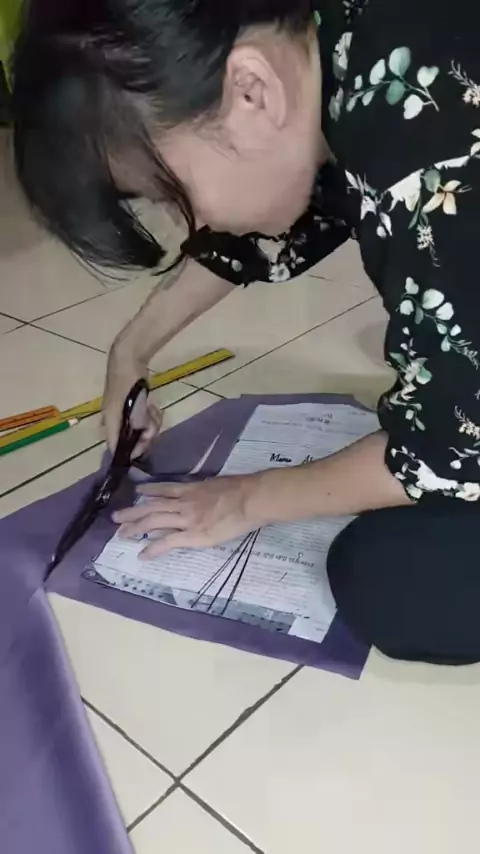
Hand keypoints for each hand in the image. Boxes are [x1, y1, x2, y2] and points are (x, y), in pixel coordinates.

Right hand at [103, 344, 161, 456]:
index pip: (114, 447)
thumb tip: (138, 446)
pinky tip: (153, 406)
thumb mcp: (134, 408)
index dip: (129, 452)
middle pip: (130, 438)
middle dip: (146, 433)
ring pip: (138, 428)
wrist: (127, 360)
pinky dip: (149, 415)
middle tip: (154, 424)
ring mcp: (122, 413)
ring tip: (155, 412)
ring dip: (150, 422)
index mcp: (110, 422)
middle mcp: (113, 421)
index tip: (143, 451)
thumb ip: (137, 427)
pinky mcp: (130, 406)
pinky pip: (141, 417)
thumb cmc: (128, 384)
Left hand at [112, 475, 264, 557]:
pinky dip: (153, 548)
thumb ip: (209, 490)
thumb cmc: (242, 489)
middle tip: (116, 517)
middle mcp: (184, 502)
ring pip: (154, 521)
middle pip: (152, 506)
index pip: (165, 489)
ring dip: (135, 527)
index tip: (138, 492)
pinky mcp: (193, 535)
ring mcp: (186, 519)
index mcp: (192, 489)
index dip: (150, 490)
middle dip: (133, 512)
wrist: (250, 498)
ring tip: (121, 534)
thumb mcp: (219, 484)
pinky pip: (168, 542)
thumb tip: (210, 493)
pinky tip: (142, 555)